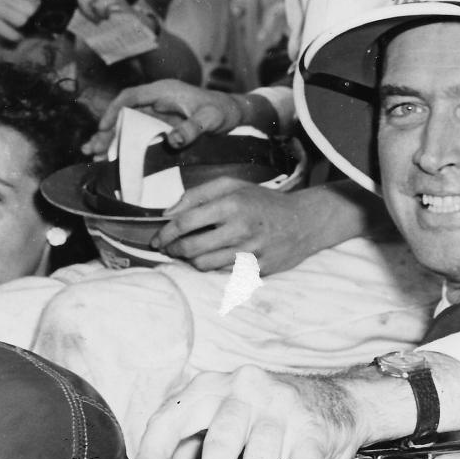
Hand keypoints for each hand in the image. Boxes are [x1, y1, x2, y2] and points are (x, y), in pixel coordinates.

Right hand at [0, 0, 39, 41]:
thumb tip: (38, 0)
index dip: (34, 2)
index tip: (25, 8)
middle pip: (30, 8)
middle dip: (28, 16)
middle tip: (17, 19)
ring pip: (23, 20)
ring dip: (19, 27)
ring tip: (11, 26)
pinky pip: (12, 33)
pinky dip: (13, 37)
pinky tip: (8, 34)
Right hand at [85, 81, 244, 157]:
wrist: (234, 113)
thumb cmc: (222, 111)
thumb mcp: (210, 119)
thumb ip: (192, 128)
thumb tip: (172, 140)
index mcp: (163, 90)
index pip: (130, 96)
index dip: (113, 110)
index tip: (103, 127)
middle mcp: (156, 100)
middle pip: (123, 112)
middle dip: (106, 130)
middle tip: (90, 149)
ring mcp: (157, 112)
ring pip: (127, 124)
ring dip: (111, 139)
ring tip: (92, 154)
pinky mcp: (160, 125)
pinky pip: (137, 133)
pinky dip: (123, 143)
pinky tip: (112, 156)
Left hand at [132, 366, 360, 458]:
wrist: (332, 398)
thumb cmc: (261, 417)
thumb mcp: (223, 419)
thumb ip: (190, 446)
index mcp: (212, 388)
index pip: (175, 414)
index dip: (155, 447)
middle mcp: (244, 389)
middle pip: (221, 435)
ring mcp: (280, 406)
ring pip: (260, 455)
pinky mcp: (313, 428)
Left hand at [152, 178, 309, 273]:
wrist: (302, 222)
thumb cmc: (262, 201)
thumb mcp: (233, 185)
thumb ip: (198, 194)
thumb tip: (168, 212)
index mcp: (232, 204)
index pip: (186, 222)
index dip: (166, 232)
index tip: (157, 238)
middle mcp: (240, 228)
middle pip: (191, 248)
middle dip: (173, 250)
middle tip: (169, 248)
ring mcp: (249, 251)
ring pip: (203, 265)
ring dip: (189, 261)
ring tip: (188, 253)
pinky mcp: (256, 269)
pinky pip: (221, 273)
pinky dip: (211, 266)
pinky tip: (211, 257)